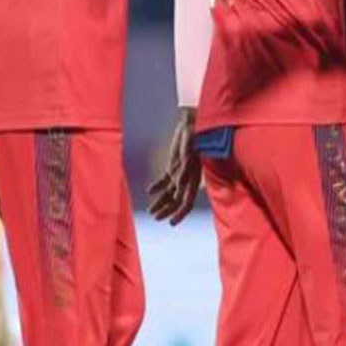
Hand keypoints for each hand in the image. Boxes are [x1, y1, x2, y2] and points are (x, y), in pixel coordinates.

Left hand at [147, 108, 200, 224]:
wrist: (195, 122)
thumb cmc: (196, 133)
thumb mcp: (191, 147)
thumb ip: (185, 163)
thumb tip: (178, 182)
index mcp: (194, 177)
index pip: (187, 201)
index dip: (180, 213)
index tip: (171, 223)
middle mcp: (188, 178)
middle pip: (177, 200)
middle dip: (167, 210)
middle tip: (155, 217)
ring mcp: (180, 173)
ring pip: (170, 193)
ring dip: (161, 202)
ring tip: (151, 212)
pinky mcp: (174, 165)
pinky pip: (165, 181)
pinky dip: (158, 187)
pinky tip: (150, 191)